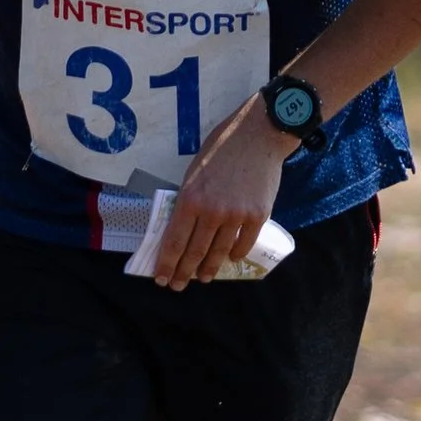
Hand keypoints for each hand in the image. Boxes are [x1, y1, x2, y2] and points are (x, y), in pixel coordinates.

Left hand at [153, 100, 288, 290]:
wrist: (259, 136)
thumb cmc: (222, 148)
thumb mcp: (194, 172)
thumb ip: (188, 199)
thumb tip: (182, 225)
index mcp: (190, 199)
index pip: (174, 242)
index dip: (166, 264)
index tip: (162, 278)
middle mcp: (211, 212)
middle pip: (194, 252)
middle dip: (184, 272)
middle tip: (178, 285)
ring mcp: (236, 216)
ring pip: (218, 252)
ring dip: (209, 268)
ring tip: (203, 278)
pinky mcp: (257, 216)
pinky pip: (243, 244)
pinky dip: (234, 254)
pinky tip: (229, 259)